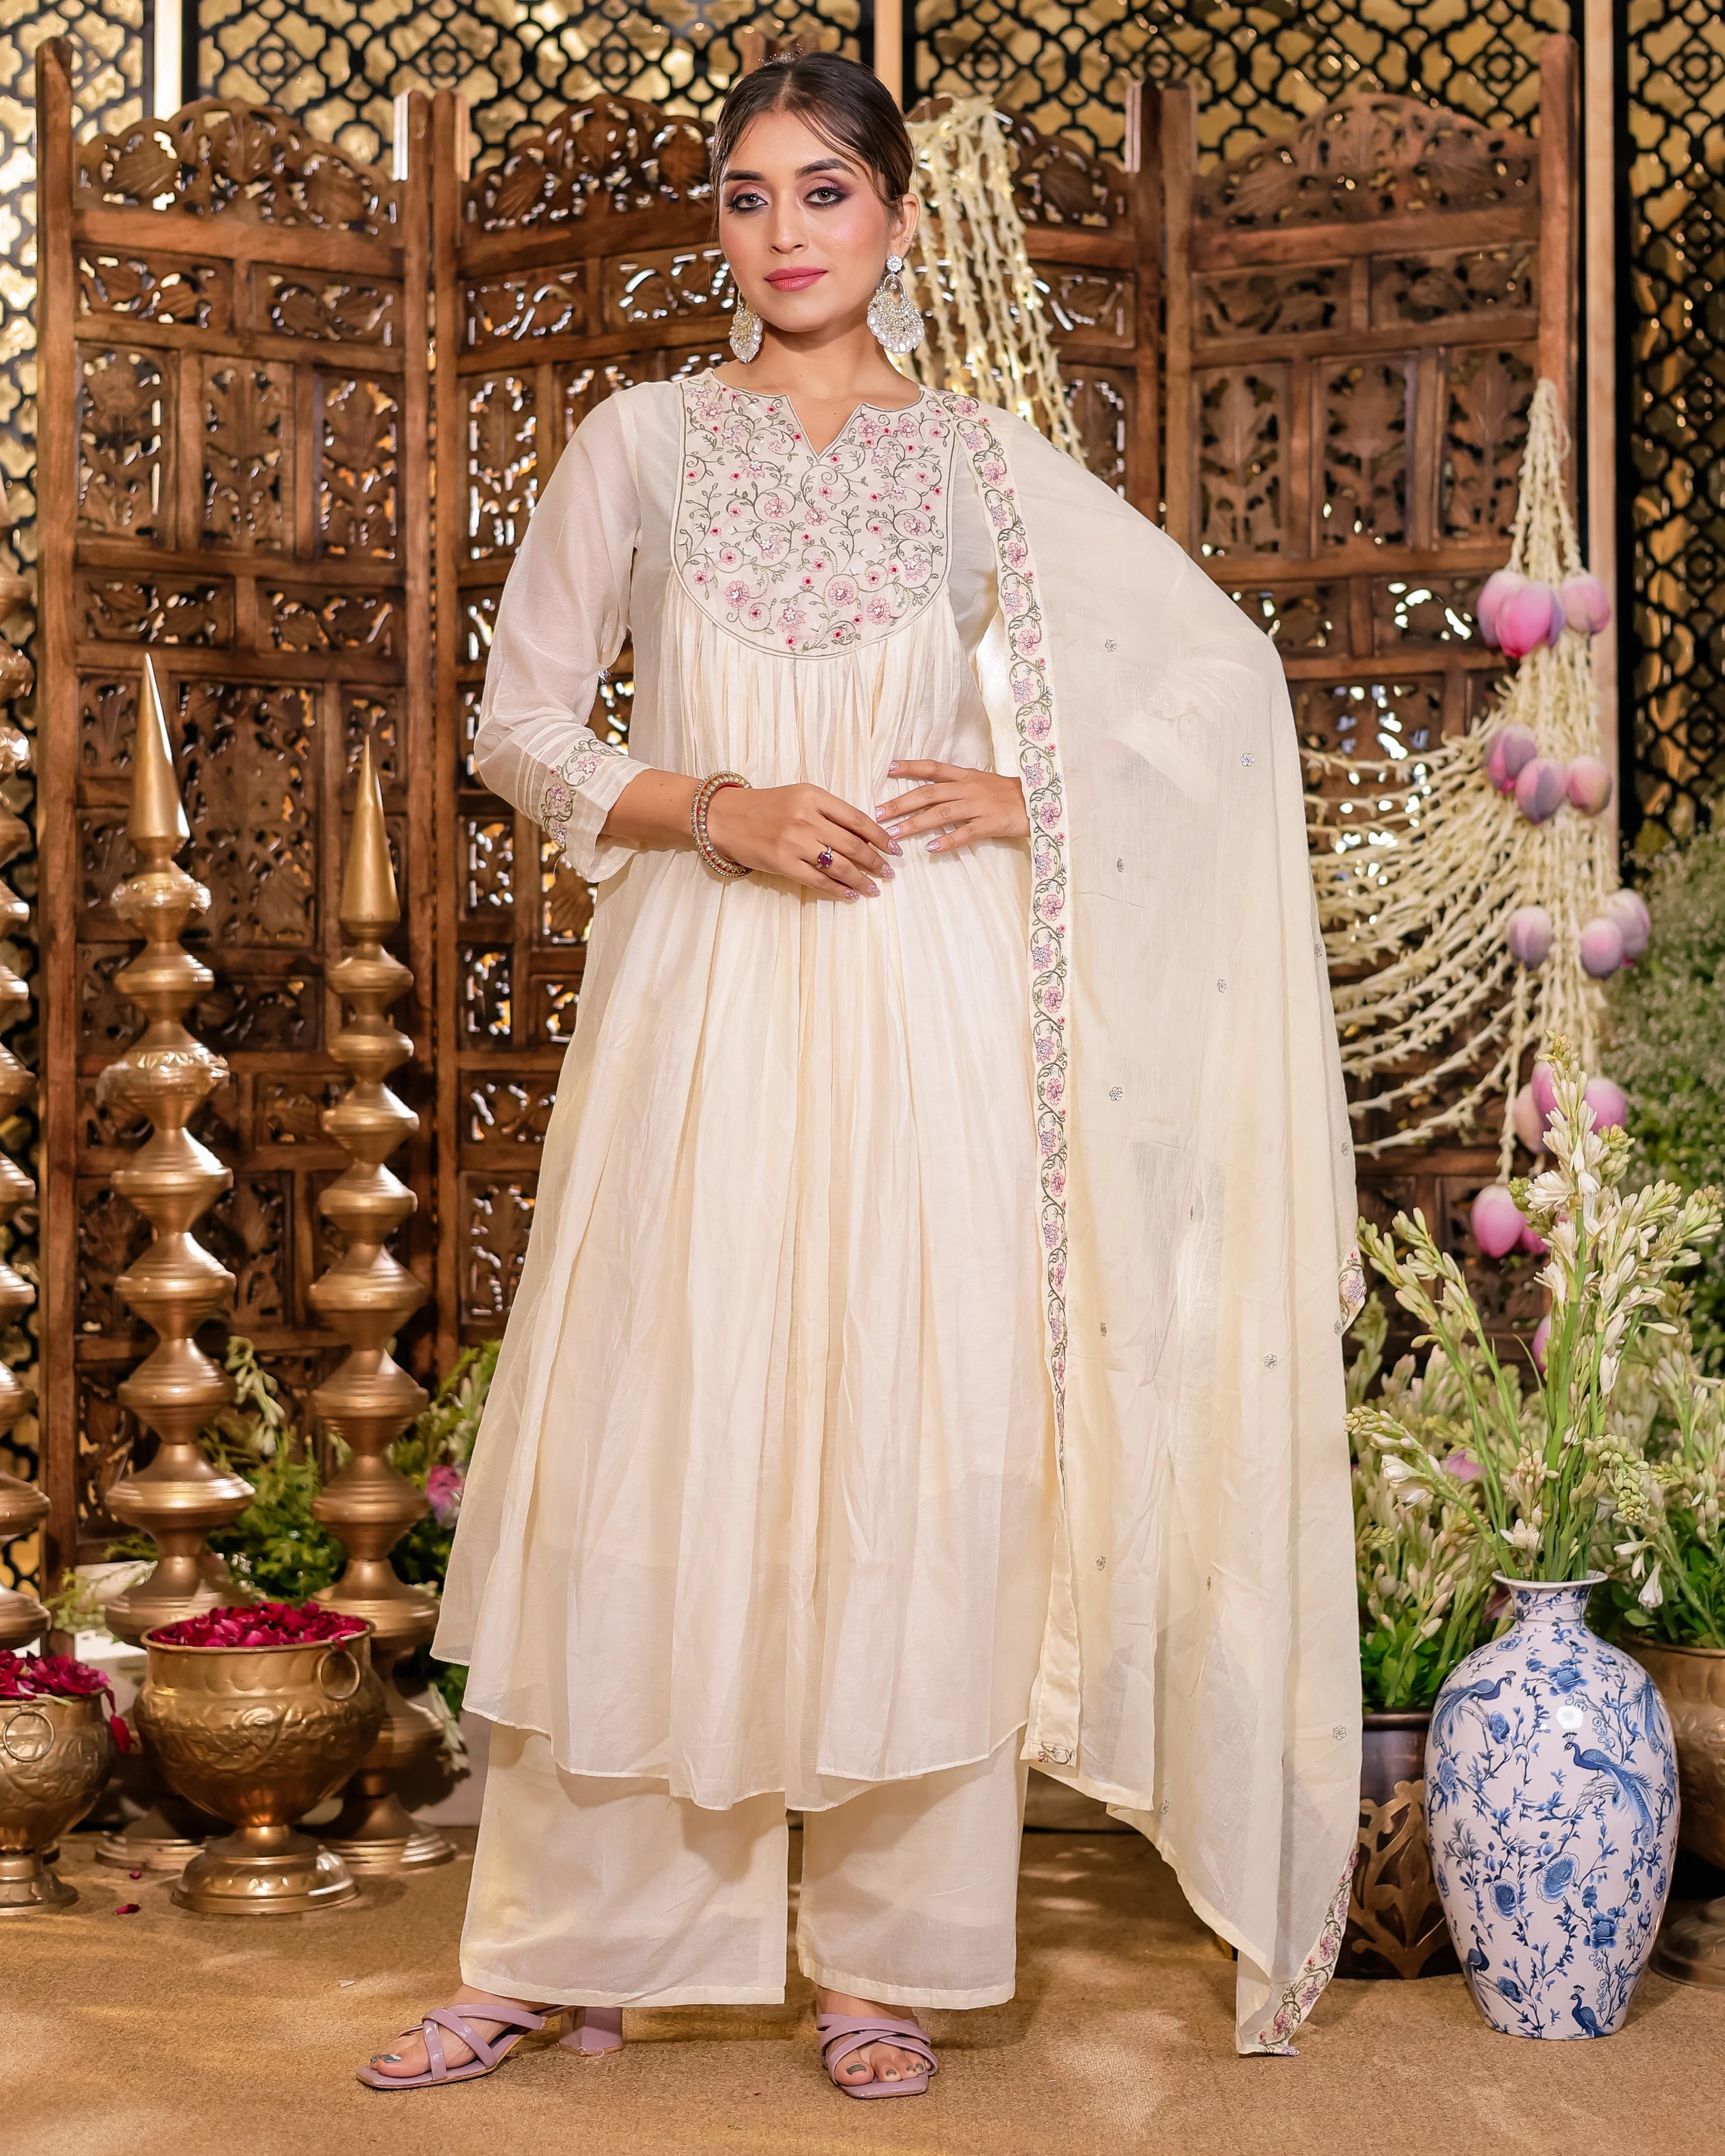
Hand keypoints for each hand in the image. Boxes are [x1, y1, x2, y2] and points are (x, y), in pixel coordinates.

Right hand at [704, 781, 899, 899]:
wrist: (723, 817)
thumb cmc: (765, 806)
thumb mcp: (799, 797)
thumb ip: (829, 812)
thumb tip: (864, 835)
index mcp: (813, 796)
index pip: (857, 818)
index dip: (880, 836)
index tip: (894, 848)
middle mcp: (805, 818)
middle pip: (852, 844)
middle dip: (875, 861)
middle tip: (889, 872)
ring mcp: (793, 842)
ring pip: (839, 865)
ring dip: (861, 879)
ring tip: (875, 888)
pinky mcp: (782, 863)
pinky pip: (818, 881)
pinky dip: (838, 890)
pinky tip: (851, 894)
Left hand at [875, 760, 1029, 852]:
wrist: (1041, 803)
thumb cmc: (1011, 795)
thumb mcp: (984, 783)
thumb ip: (959, 787)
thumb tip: (933, 793)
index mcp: (967, 776)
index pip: (933, 768)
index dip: (911, 767)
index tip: (889, 768)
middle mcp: (969, 788)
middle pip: (929, 793)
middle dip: (901, 803)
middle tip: (878, 813)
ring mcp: (980, 805)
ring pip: (941, 813)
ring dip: (915, 824)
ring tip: (894, 834)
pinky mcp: (991, 823)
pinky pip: (965, 833)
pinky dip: (947, 840)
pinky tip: (930, 848)